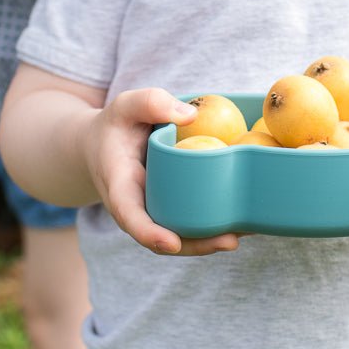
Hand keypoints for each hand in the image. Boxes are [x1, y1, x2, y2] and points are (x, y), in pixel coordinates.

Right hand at [84, 88, 241, 256]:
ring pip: (180, 236)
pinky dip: (214, 227)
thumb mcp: (125, 105)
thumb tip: (191, 115)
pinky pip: (189, 223)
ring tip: (245, 233)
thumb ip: (150, 103)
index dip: (148, 232)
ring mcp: (155, 212)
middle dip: (195, 245)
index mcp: (119, 185)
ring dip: (211, 241)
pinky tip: (244, 222)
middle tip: (229, 241)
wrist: (103, 146)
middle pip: (162, 236)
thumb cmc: (117, 125)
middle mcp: (137, 208)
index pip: (129, 214)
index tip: (170, 242)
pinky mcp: (170, 209)